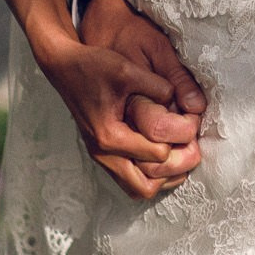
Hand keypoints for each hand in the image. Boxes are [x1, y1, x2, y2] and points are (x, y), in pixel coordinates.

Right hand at [74, 0, 207, 196]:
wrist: (64, 66)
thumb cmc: (94, 66)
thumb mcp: (129, 70)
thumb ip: (160, 87)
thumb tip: (189, 104)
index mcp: (110, 136)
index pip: (159, 154)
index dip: (180, 138)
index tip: (190, 120)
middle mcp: (103, 153)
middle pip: (146, 186)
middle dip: (174, 170)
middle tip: (191, 147)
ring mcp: (100, 156)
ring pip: (137, 188)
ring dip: (162, 177)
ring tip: (180, 151)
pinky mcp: (101, 152)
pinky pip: (128, 179)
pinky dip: (149, 173)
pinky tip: (164, 152)